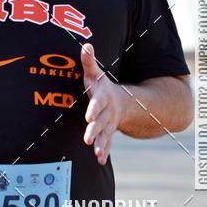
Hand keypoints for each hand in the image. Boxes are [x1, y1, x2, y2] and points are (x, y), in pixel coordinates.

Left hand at [80, 43, 126, 164]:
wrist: (120, 101)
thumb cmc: (101, 86)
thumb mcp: (96, 73)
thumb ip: (89, 61)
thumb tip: (86, 45)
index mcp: (102, 97)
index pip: (98, 103)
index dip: (94, 109)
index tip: (88, 116)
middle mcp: (107, 112)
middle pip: (101, 121)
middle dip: (95, 130)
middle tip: (88, 138)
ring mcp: (108, 123)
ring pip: (105, 134)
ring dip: (101, 144)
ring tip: (97, 153)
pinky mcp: (107, 133)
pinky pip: (107, 143)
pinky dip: (105, 151)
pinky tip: (101, 160)